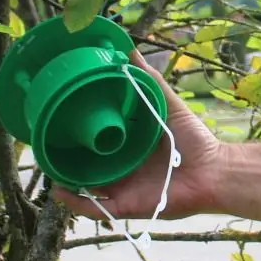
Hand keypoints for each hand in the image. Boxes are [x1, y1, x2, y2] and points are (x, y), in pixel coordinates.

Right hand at [52, 51, 224, 220]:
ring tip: (48, 165)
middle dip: (68, 156)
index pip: (100, 140)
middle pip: (88, 163)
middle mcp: (124, 167)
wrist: (213, 172)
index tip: (62, 119)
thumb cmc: (196, 141)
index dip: (82, 133)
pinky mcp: (127, 205)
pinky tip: (60, 191)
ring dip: (66, 179)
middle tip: (47, 143)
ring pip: (86, 186)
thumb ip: (150, 82)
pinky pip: (97, 208)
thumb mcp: (169, 106)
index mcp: (131, 146)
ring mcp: (124, 187)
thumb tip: (130, 52)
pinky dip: (77, 202)